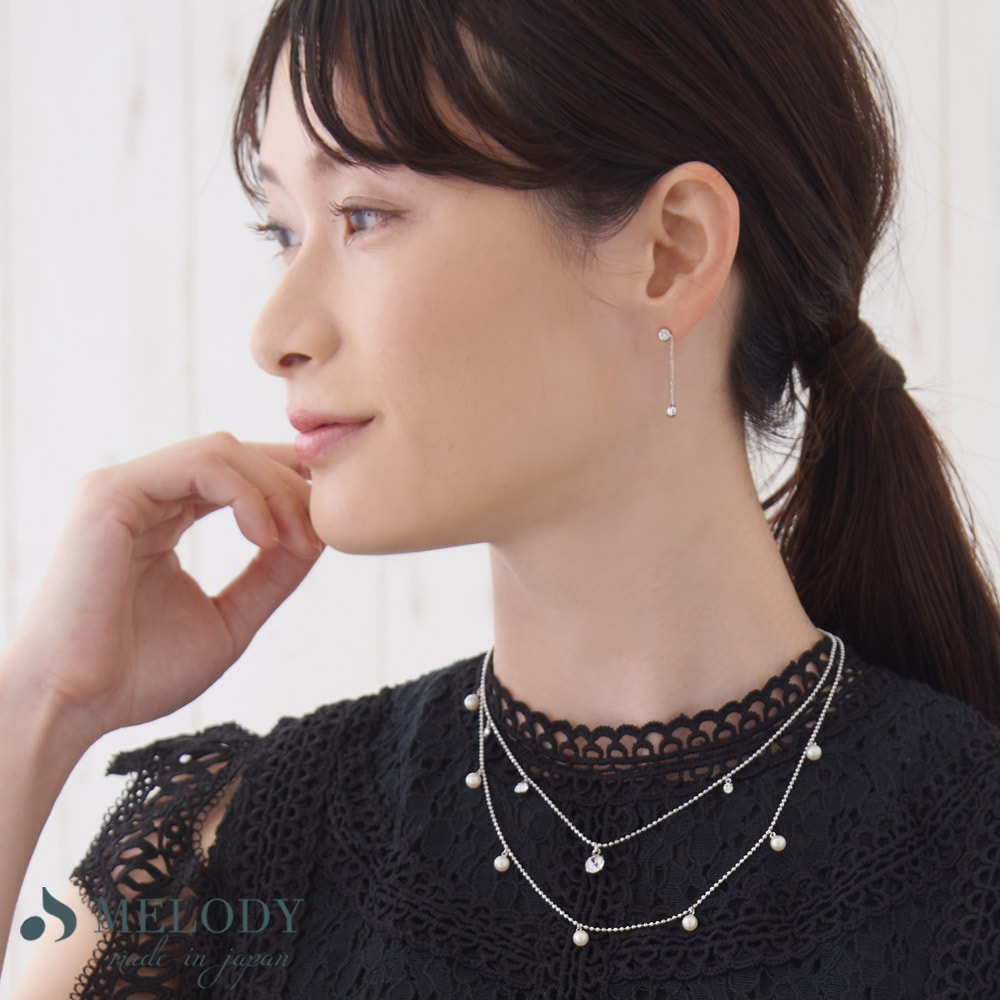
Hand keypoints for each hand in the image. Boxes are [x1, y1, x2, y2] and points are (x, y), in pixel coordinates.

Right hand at [3, 432, 323, 741]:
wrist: (74, 706)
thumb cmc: (138, 674)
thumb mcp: (230, 619)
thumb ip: (271, 576)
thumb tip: (318, 537)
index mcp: (162, 516)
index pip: (236, 474)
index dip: (287, 488)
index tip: (325, 526)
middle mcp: (142, 494)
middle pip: (237, 454)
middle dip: (290, 489)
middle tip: (318, 537)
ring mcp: (123, 488)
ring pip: (223, 450)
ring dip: (274, 491)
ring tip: (294, 542)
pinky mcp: (112, 494)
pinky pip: (200, 465)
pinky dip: (246, 494)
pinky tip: (265, 537)